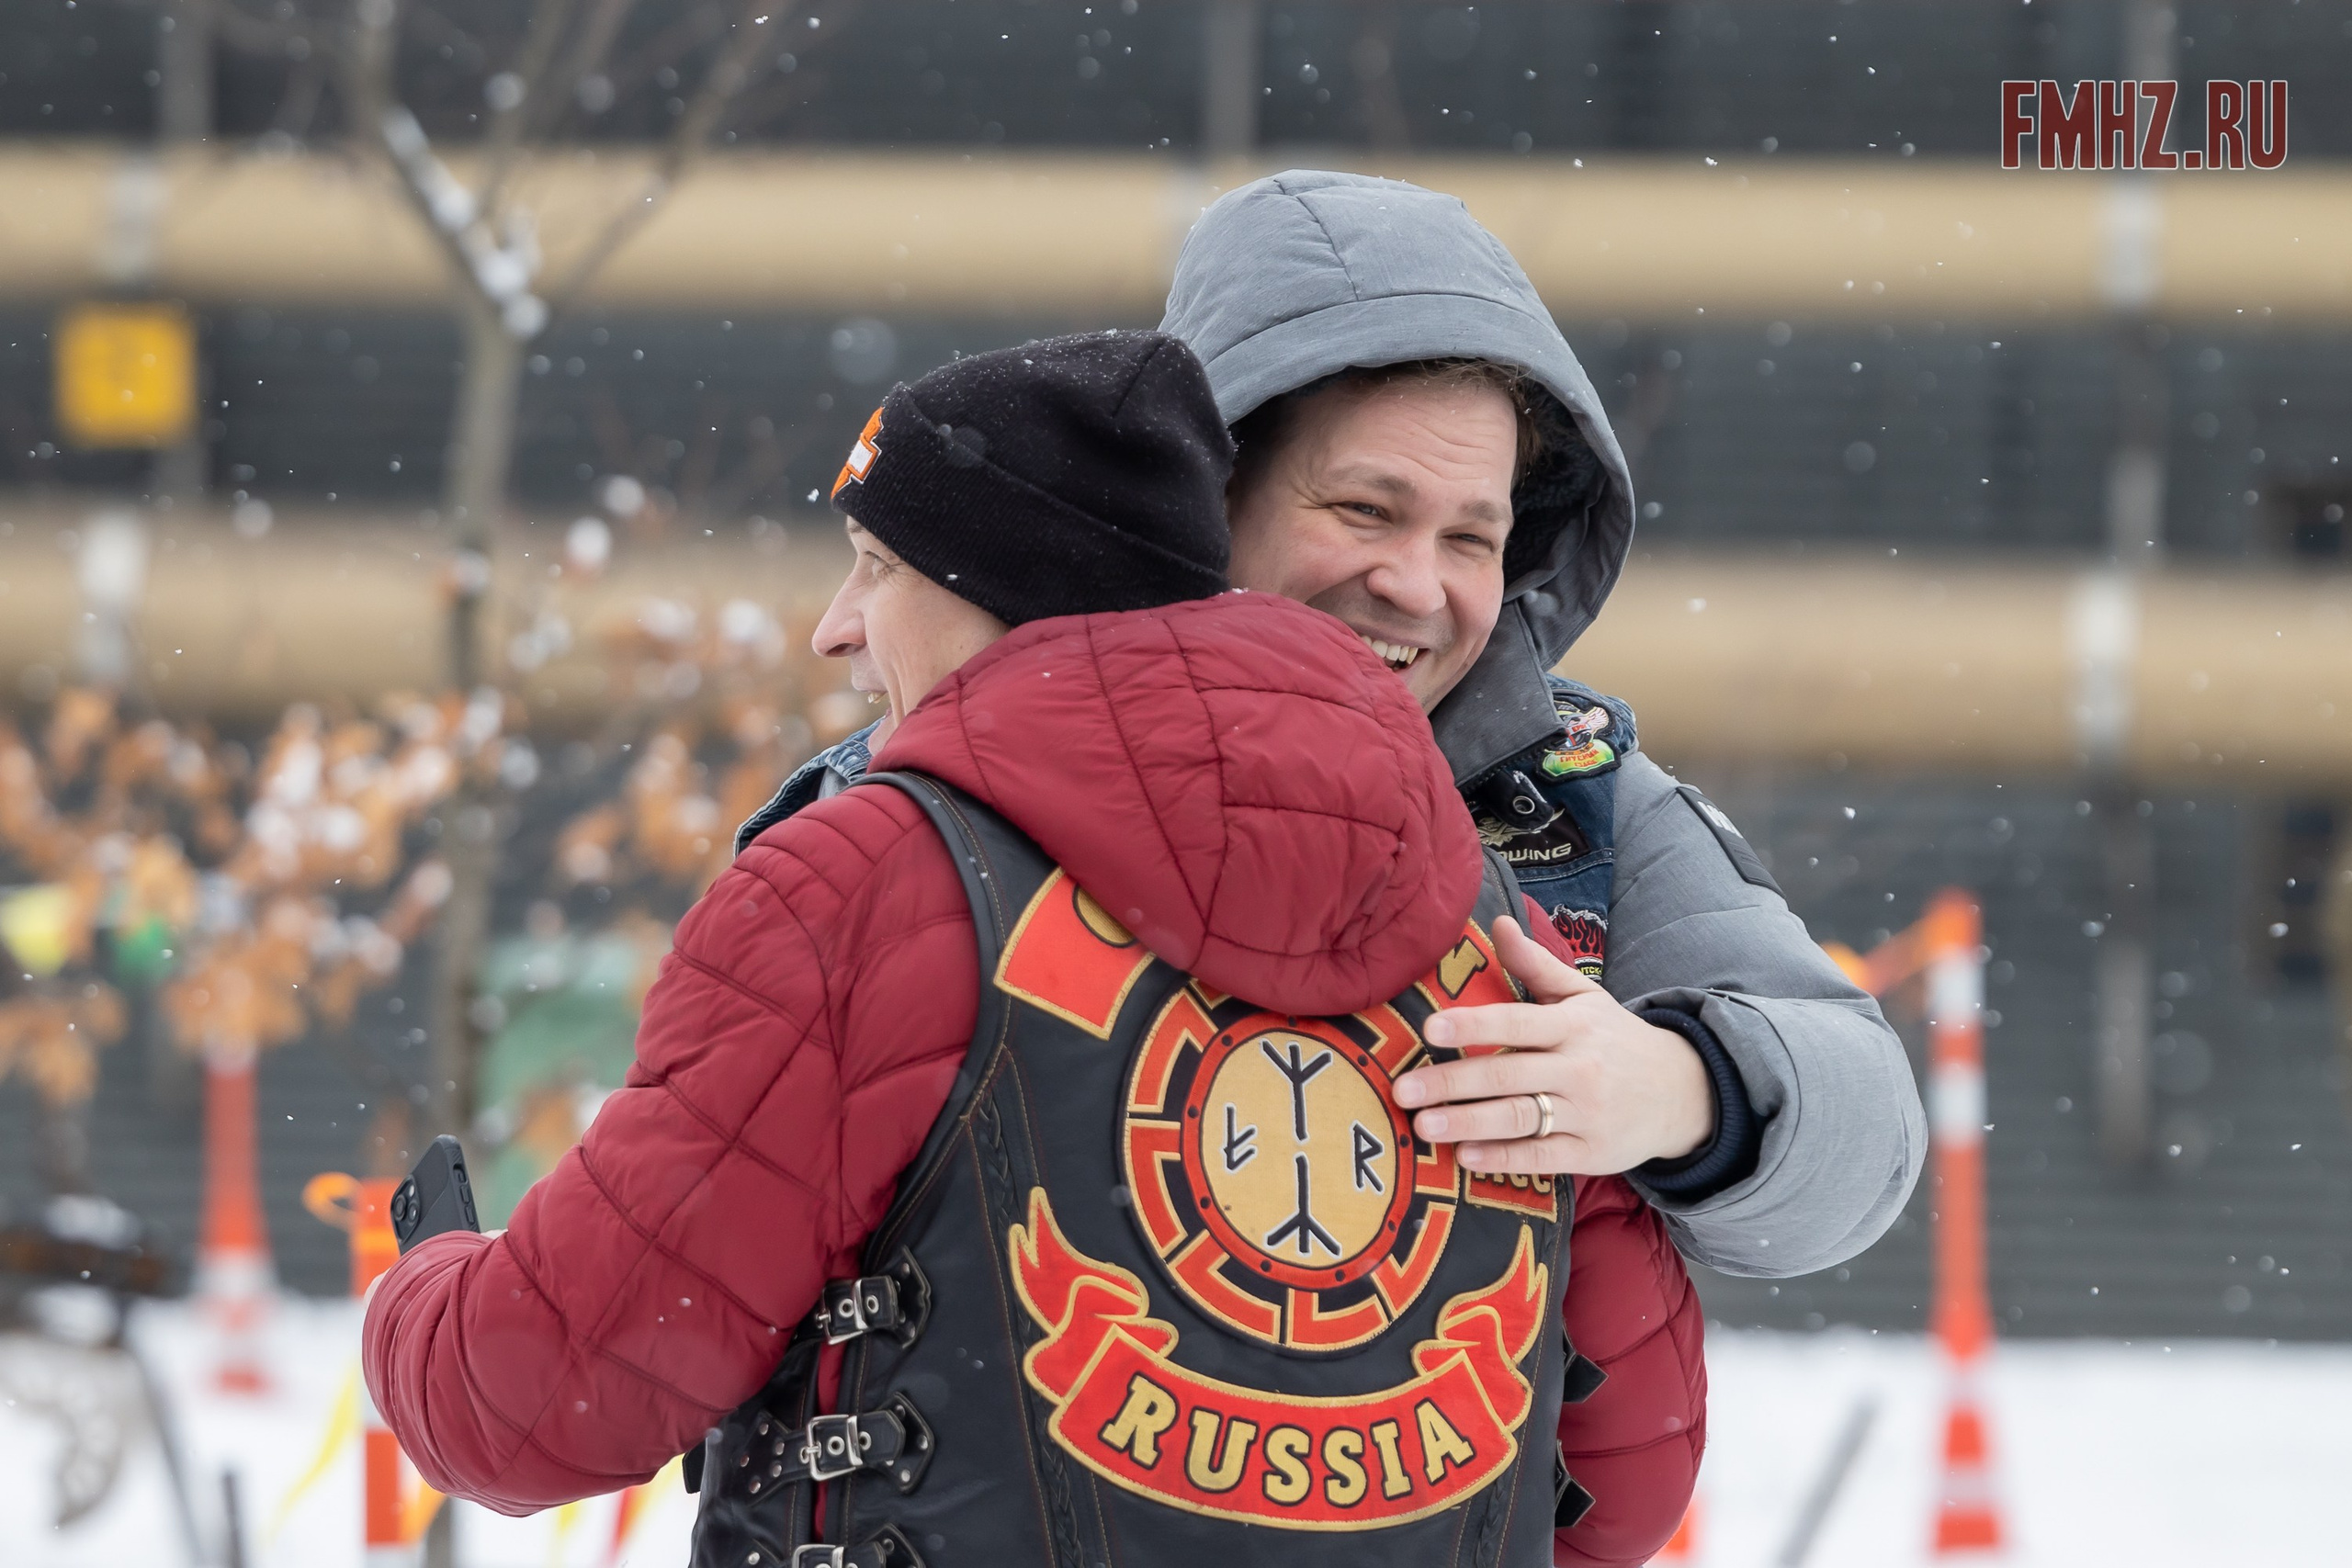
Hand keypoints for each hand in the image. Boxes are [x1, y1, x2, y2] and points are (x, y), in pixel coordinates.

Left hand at [1392, 916, 1714, 1175]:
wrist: (1681, 1091)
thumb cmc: (1615, 1039)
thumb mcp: (1583, 997)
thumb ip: (1536, 964)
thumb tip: (1498, 922)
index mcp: (1572, 1025)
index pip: (1517, 1022)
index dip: (1474, 1025)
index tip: (1431, 1028)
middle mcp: (1580, 1068)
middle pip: (1508, 1075)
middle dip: (1452, 1082)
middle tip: (1404, 1090)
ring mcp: (1587, 1113)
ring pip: (1521, 1118)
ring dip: (1469, 1123)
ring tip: (1424, 1126)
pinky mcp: (1592, 1153)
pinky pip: (1543, 1156)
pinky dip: (1505, 1158)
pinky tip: (1467, 1156)